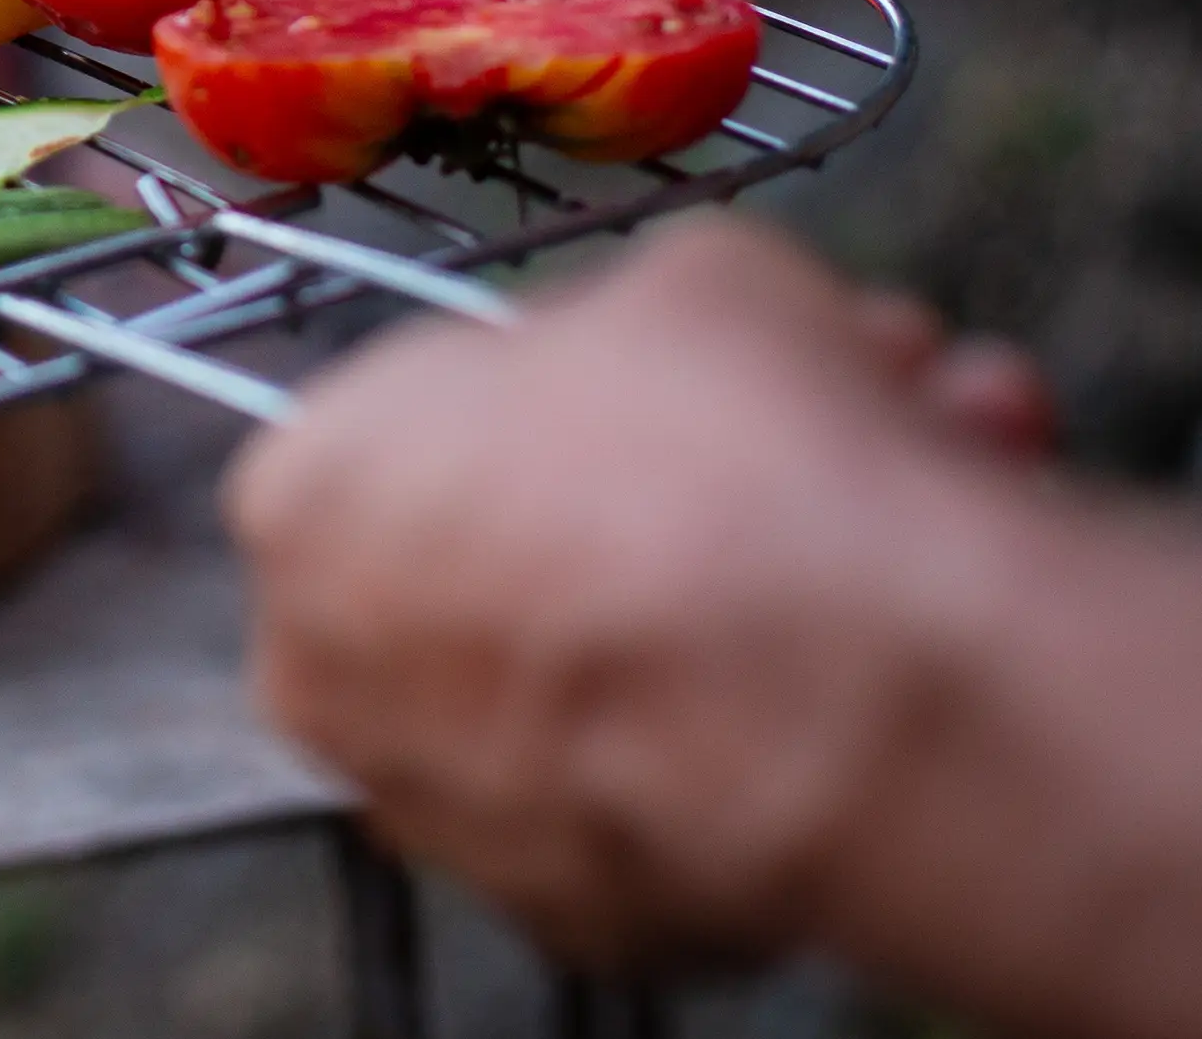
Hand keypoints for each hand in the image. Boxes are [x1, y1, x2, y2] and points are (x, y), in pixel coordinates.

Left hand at [221, 215, 1051, 969]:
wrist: (843, 686)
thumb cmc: (730, 460)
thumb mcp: (693, 280)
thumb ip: (636, 320)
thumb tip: (678, 340)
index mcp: (305, 492)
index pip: (416, 422)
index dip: (566, 397)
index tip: (670, 386)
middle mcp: (330, 668)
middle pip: (511, 553)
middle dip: (668, 495)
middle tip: (806, 445)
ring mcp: (441, 809)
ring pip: (602, 675)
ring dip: (740, 601)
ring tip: (896, 529)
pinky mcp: (568, 921)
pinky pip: (667, 794)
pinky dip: (758, 738)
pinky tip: (878, 664)